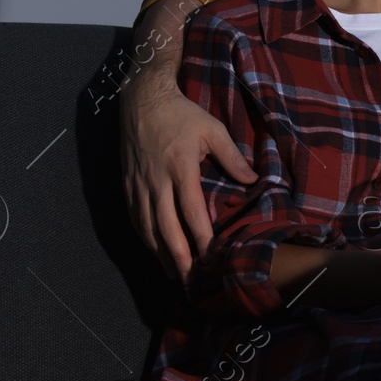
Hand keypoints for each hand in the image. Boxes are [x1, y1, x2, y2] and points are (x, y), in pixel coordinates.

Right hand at [121, 79, 256, 282]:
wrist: (141, 100)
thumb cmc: (181, 114)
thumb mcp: (212, 129)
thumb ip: (232, 156)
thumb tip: (253, 181)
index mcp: (180, 167)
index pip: (191, 210)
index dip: (201, 236)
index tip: (212, 257)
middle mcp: (156, 181)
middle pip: (166, 228)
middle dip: (178, 257)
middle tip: (190, 280)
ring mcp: (139, 185)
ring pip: (148, 228)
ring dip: (160, 254)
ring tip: (174, 274)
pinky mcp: (127, 185)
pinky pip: (135, 218)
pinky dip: (145, 238)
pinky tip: (154, 250)